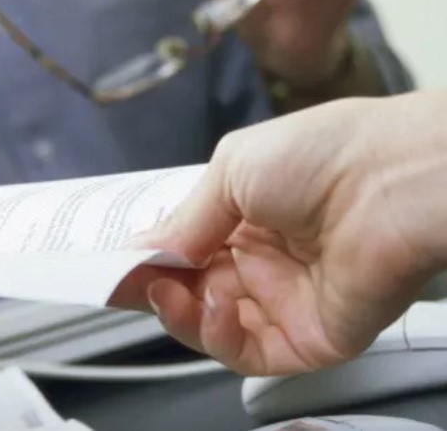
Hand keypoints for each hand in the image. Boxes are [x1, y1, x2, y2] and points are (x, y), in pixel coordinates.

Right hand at [123, 92, 446, 375]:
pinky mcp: (307, 336)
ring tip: (168, 289)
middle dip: (152, 288)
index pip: (183, 250)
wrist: (395, 178)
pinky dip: (218, 335)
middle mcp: (262, 260)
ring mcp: (283, 300)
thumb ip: (182, 220)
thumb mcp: (231, 170)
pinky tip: (216, 304)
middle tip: (124, 281)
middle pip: (189, 291)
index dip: (145, 259)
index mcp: (244, 217)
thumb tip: (139, 249)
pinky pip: (248, 351)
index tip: (109, 263)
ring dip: (179, 313)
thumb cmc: (326, 154)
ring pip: (211, 327)